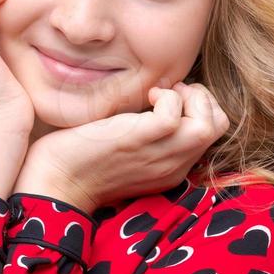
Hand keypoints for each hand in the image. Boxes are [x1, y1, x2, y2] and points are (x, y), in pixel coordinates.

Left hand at [16, 81, 229, 211]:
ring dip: (189, 96)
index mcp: (171, 168)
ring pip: (210, 122)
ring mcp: (160, 155)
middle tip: (169, 92)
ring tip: (159, 94)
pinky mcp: (141, 141)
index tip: (168, 98)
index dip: (198, 107)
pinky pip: (176, 114)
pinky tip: (146, 96)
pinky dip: (166, 96)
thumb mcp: (126, 148)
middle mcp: (173, 165)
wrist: (55, 181)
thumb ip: (146, 132)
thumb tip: (155, 99)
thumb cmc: (81, 159)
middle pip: (218, 126)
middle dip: (201, 97)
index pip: (210, 134)